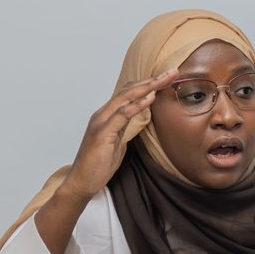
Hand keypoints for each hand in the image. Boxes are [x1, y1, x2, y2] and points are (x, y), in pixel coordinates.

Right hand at [59, 69, 178, 200]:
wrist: (82, 181)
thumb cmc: (99, 164)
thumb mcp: (118, 142)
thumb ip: (127, 127)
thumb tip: (141, 118)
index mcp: (107, 116)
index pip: (129, 93)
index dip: (148, 84)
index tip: (167, 78)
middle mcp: (103, 114)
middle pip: (129, 90)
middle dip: (152, 80)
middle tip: (172, 72)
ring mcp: (101, 122)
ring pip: (126, 97)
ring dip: (148, 87)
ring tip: (165, 78)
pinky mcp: (102, 133)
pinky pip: (122, 114)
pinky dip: (137, 104)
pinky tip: (150, 97)